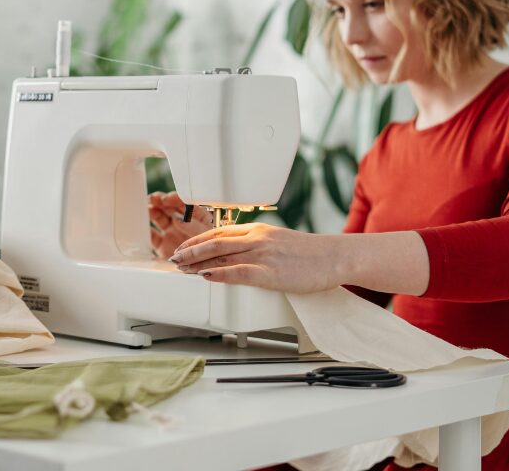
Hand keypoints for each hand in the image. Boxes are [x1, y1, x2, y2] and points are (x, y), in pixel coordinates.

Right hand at [148, 192, 212, 259]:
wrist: (207, 272)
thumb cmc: (212, 252)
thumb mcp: (207, 236)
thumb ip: (193, 226)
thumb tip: (178, 217)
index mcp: (197, 217)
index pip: (184, 203)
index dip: (174, 199)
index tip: (166, 199)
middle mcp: (183, 223)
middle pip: (169, 208)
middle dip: (160, 201)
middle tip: (153, 199)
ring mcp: (172, 233)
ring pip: (159, 218)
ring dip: (152, 212)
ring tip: (147, 209)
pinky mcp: (163, 245)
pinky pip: (153, 236)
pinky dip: (147, 231)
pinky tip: (143, 227)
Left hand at [167, 222, 343, 292]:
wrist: (334, 256)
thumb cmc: (311, 254)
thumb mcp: (280, 242)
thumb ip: (260, 245)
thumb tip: (241, 255)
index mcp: (259, 230)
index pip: (220, 232)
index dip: (198, 240)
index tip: (184, 247)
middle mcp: (257, 238)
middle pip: (215, 242)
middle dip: (190, 251)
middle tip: (173, 258)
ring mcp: (263, 255)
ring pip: (221, 255)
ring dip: (197, 262)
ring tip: (181, 268)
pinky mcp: (270, 273)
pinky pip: (238, 272)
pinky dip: (218, 274)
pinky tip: (205, 277)